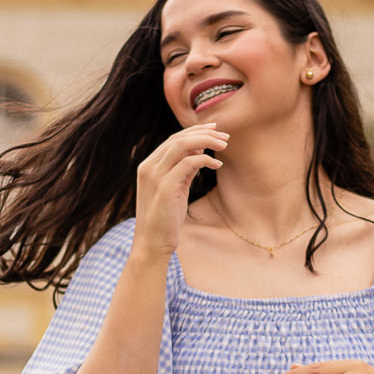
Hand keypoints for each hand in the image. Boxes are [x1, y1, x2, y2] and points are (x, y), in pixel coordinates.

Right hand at [133, 123, 227, 257]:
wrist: (152, 243)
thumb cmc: (166, 218)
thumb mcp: (176, 189)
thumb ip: (184, 170)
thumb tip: (199, 152)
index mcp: (148, 166)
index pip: (173, 140)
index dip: (195, 131)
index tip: (214, 130)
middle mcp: (149, 167)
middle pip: (178, 139)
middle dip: (204, 133)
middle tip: (225, 136)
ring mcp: (155, 176)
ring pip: (182, 146)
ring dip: (206, 141)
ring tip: (224, 145)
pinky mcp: (165, 187)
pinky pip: (188, 163)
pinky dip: (205, 160)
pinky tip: (217, 165)